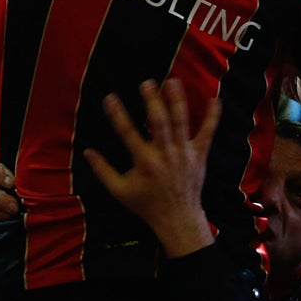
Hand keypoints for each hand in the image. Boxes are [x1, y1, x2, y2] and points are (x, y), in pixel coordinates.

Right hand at [84, 79, 219, 258]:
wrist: (177, 218)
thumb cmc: (146, 204)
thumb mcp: (119, 191)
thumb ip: (102, 170)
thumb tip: (86, 151)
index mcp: (144, 162)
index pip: (127, 133)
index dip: (117, 114)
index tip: (110, 97)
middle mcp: (165, 154)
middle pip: (159, 121)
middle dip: (153, 100)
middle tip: (147, 83)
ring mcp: (184, 153)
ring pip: (181, 122)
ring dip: (177, 100)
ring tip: (173, 81)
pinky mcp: (199, 155)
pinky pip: (207, 133)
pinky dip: (212, 117)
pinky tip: (214, 99)